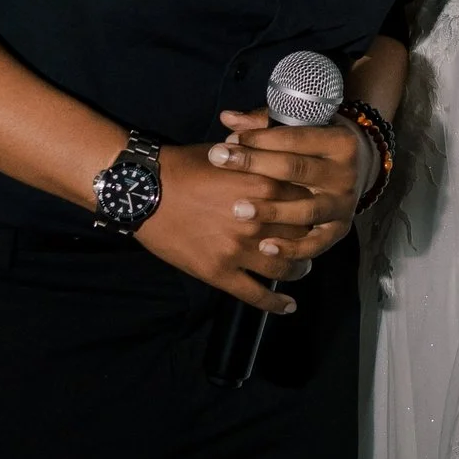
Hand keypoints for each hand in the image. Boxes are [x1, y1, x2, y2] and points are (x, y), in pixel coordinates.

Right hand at [134, 139, 317, 313]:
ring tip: (301, 269)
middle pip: (301, 235)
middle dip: (310, 239)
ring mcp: (238, 250)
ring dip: (298, 269)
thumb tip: (277, 152)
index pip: (306, 201)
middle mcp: (257, 220)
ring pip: (284, 267)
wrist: (144, 190)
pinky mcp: (219, 272)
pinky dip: (275, 303)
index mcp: (264, 185)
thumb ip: (259, 158)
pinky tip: (288, 307)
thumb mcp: (229, 153)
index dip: (313, 206)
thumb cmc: (184, 166)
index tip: (314, 210)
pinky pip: (255, 294)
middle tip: (311, 241)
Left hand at [207, 106, 364, 264]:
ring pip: (306, 209)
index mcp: (339, 142)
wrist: (361, 166)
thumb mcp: (303, 126)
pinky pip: (316, 243)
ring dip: (271, 211)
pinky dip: (291, 248)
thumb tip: (227, 118)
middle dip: (255, 165)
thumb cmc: (320, 143)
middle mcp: (345, 173)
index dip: (259, 139)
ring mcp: (344, 204)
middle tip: (220, 161)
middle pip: (296, 169)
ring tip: (238, 209)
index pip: (294, 139)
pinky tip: (264, 247)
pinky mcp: (340, 229)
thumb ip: (265, 123)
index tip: (229, 141)